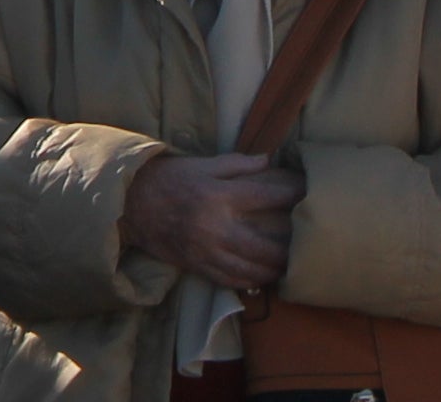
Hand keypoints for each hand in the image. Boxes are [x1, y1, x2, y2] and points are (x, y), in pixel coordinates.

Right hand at [118, 148, 303, 290]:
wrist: (132, 203)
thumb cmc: (170, 179)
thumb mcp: (202, 164)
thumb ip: (237, 164)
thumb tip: (268, 160)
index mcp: (218, 196)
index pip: (266, 197)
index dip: (291, 196)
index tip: (308, 194)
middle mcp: (215, 227)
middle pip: (266, 245)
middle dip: (290, 246)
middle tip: (308, 243)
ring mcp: (207, 251)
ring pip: (252, 269)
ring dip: (275, 269)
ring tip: (291, 264)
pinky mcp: (198, 266)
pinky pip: (232, 281)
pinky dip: (252, 281)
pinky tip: (264, 276)